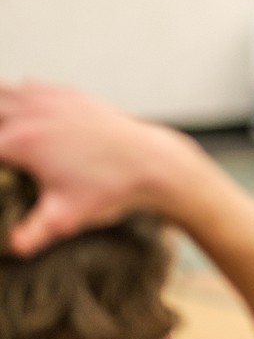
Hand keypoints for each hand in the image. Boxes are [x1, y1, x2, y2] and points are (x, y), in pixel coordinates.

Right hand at [0, 80, 198, 253]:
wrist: (153, 162)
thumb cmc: (111, 189)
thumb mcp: (66, 217)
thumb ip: (32, 233)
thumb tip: (13, 250)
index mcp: (21, 141)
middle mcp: (32, 113)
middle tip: (2, 158)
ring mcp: (52, 100)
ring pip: (2, 93)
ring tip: (4, 140)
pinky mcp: (70, 95)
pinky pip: (28, 87)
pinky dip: (13, 96)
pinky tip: (11, 107)